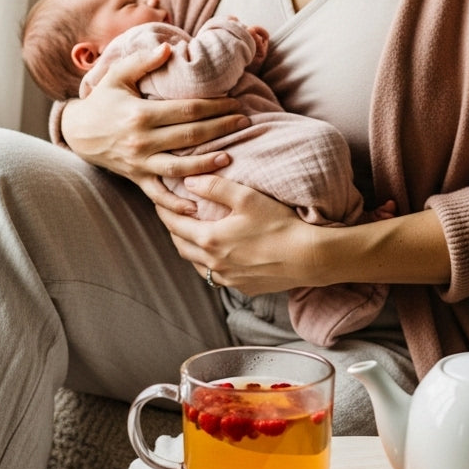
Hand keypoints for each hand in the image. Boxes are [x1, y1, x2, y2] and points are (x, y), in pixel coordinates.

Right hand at [60, 44, 248, 211]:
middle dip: (220, 129)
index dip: (214, 106)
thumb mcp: (116, 76)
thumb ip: (142, 62)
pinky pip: (158, 195)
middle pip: (190, 136)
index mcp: (140, 113)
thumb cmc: (102, 101)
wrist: (77, 132)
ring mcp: (140, 163)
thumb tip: (169, 49)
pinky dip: (176, 204)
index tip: (234, 102)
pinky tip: (197, 205)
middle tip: (243, 123)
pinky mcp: (137, 178)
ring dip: (206, 165)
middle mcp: (142, 140)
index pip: (187, 110)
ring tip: (229, 157)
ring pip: (179, 168)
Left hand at [156, 175, 319, 294]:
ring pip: (197, 264)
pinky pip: (216, 276)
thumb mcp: (246, 197)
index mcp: (209, 239)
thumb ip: (215, 186)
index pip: (175, 224)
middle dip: (173, 229)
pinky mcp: (243, 287)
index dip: (164, 209)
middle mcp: (213, 263)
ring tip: (191, 234)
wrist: (308, 258)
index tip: (160, 199)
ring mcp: (228, 278)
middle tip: (172, 215)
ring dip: (189, 248)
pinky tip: (216, 255)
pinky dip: (208, 264)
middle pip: (181, 245)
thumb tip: (189, 181)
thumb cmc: (279, 224)